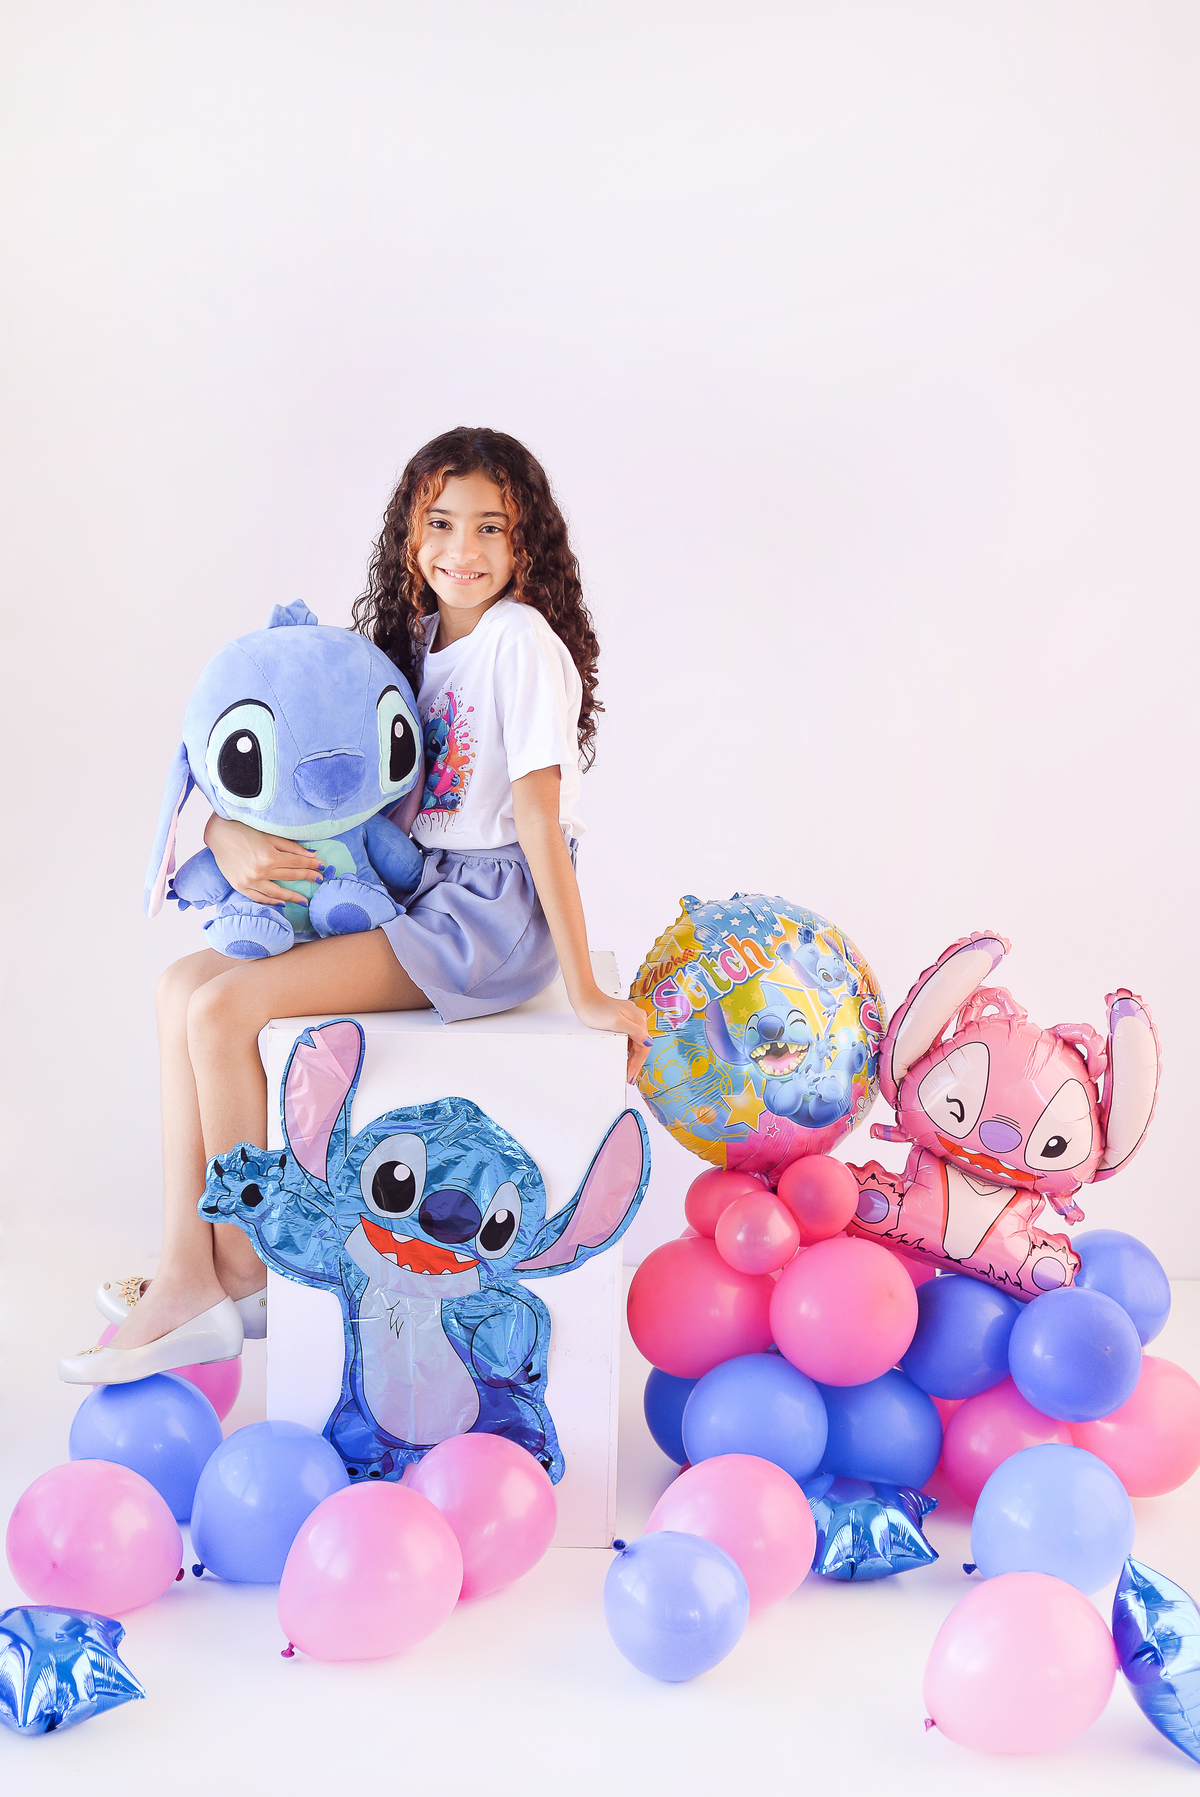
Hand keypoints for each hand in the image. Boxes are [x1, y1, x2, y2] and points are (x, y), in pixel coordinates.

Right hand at [204, 815, 322, 905]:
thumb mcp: (270, 835)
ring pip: (276, 893)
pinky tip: (282, 902)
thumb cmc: (245, 830)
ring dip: (292, 896)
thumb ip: (292, 847)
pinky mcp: (239, 886)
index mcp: (269, 856)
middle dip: (307, 878)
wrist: (218, 834)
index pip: (297, 863)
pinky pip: (259, 897)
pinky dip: (271, 901)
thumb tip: (313, 855)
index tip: (322, 867)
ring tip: (304, 900)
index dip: (311, 865)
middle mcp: (260, 871)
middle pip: (290, 876)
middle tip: (319, 880)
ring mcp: (249, 881)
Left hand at [571, 986, 652, 1084]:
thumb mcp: (616, 1022)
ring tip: (627, 1069)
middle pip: (641, 1045)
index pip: (644, 1047)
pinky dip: (628, 1048)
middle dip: (636, 1063)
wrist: (584, 998)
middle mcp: (638, 1018)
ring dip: (632, 1056)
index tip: (630, 1075)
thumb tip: (648, 1042)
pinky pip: (630, 1037)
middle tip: (629, 1076)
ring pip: (636, 1042)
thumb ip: (634, 1032)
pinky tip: (624, 1054)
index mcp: (638, 1019)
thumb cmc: (596, 1009)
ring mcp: (631, 1018)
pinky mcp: (623, 1018)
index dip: (637, 1064)